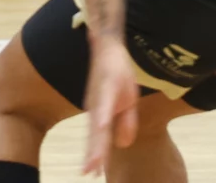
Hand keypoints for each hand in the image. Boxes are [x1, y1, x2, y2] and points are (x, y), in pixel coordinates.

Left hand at [83, 35, 139, 175]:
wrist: (111, 46)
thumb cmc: (117, 75)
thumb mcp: (127, 102)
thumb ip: (126, 124)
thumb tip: (122, 145)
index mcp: (100, 112)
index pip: (98, 139)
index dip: (96, 157)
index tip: (92, 174)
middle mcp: (96, 107)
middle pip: (95, 135)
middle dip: (93, 155)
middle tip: (88, 174)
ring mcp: (100, 96)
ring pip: (98, 123)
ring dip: (96, 143)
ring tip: (94, 161)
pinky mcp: (107, 84)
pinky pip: (106, 103)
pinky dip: (104, 117)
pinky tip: (102, 127)